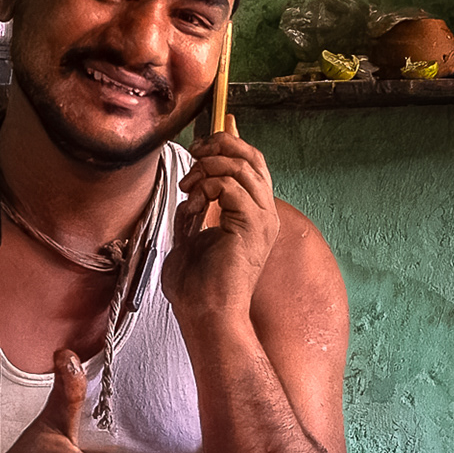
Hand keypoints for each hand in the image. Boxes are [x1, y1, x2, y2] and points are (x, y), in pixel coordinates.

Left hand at [162, 128, 279, 337]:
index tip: (203, 138)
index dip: (231, 142)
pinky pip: (233, 186)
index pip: (251, 165)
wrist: (205, 314)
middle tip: (193, 153)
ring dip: (210, 166)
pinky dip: (209, 185)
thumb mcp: (190, 237)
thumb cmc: (198, 288)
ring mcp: (262, 220)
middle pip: (253, 157)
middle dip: (221, 144)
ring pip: (244, 166)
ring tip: (189, 183)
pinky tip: (195, 200)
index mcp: (253, 215)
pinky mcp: (252, 227)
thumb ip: (195, 211)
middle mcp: (264, 214)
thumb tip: (191, 187)